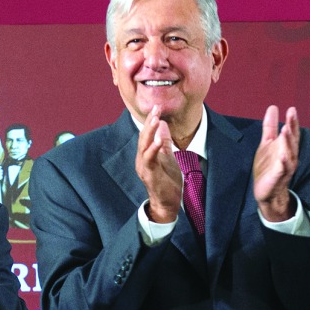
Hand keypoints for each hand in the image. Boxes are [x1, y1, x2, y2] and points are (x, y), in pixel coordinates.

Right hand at [136, 107, 182, 223]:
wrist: (167, 202)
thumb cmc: (167, 181)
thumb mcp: (168, 157)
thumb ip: (164, 143)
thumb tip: (163, 125)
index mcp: (146, 154)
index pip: (147, 134)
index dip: (151, 120)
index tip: (157, 107)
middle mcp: (141, 159)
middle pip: (144, 137)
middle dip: (149, 122)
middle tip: (156, 107)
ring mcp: (144, 167)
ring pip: (144, 145)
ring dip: (149, 132)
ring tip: (155, 119)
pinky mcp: (149, 174)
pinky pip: (150, 159)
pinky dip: (154, 148)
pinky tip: (159, 140)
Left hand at [252, 106, 299, 221]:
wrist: (266, 191)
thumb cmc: (268, 166)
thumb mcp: (267, 144)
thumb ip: (270, 127)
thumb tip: (273, 107)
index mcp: (286, 147)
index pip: (291, 132)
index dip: (292, 121)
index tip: (291, 109)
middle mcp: (289, 155)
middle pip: (292, 140)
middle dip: (292, 127)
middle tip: (291, 114)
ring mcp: (285, 167)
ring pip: (289, 153)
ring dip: (287, 142)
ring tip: (286, 130)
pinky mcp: (278, 177)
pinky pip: (282, 169)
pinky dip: (283, 163)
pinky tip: (282, 156)